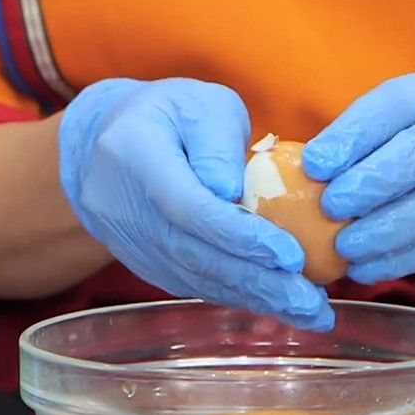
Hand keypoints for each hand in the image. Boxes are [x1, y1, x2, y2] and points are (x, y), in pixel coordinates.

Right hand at [58, 78, 333, 329]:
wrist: (103, 146)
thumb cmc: (169, 115)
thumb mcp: (199, 103)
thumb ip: (218, 140)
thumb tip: (234, 192)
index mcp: (136, 155)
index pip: (190, 207)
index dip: (240, 236)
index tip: (291, 256)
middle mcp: (125, 208)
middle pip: (196, 254)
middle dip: (259, 281)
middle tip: (311, 301)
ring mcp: (131, 243)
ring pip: (197, 278)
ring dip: (256, 299)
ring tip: (308, 311)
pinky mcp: (146, 264)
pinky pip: (194, 284)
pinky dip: (239, 296)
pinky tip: (279, 305)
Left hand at [302, 73, 414, 284]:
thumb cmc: (398, 151)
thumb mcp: (377, 129)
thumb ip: (342, 145)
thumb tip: (286, 175)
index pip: (385, 111)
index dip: (348, 139)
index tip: (313, 165)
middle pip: (413, 158)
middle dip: (366, 185)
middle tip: (330, 207)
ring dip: (379, 233)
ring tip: (343, 247)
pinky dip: (391, 262)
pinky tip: (362, 268)